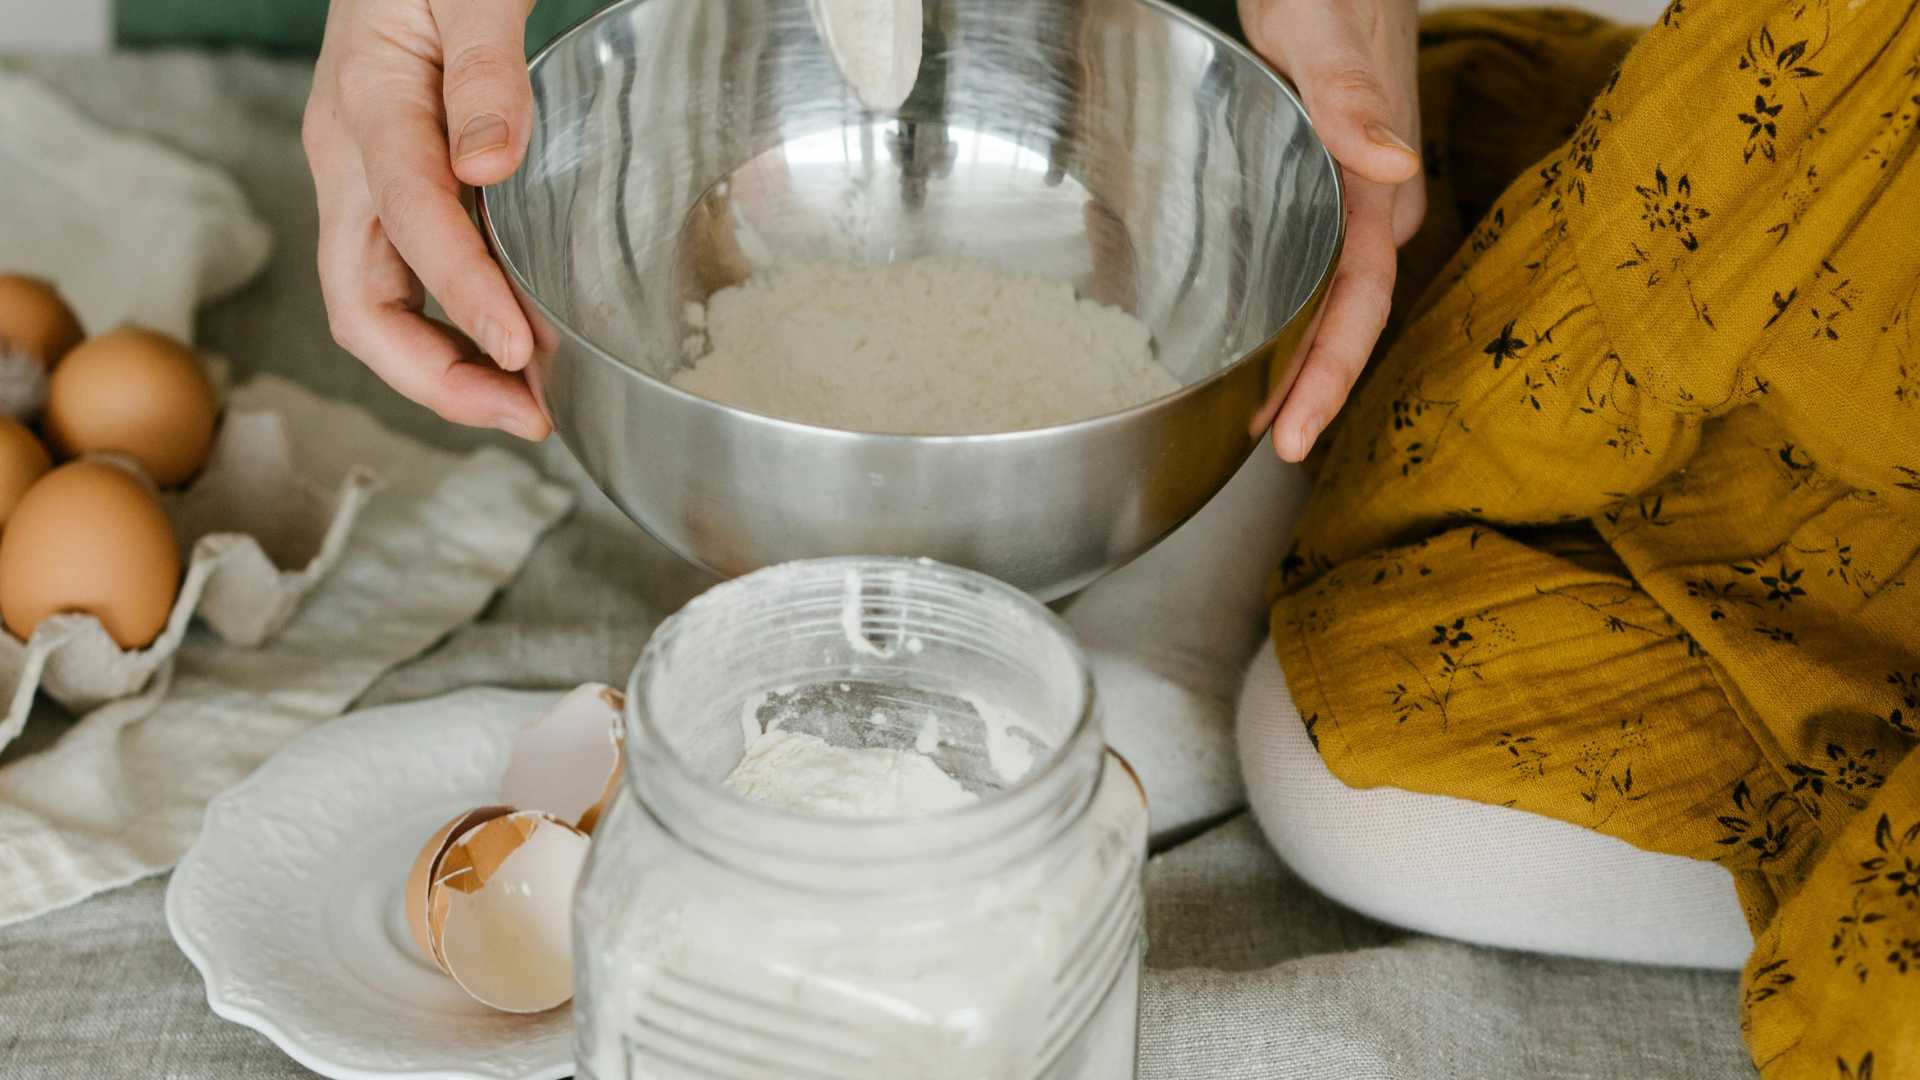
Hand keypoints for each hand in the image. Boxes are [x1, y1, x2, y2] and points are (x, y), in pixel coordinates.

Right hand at [303, 0, 550, 439]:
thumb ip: (481, 68)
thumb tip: (486, 162)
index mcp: (366, 108)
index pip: (408, 222)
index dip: (462, 296)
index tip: (521, 352)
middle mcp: (351, 158)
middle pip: (361, 301)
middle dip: (436, 377)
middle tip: (526, 415)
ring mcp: (365, 179)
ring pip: (379, 304)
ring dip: (448, 368)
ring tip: (531, 403)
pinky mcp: (394, 188)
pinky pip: (410, 279)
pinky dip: (458, 328)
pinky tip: (519, 349)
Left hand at [1240, 0, 1423, 461]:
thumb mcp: (1327, 31)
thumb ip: (1354, 101)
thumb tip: (1394, 168)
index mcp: (1378, 188)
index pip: (1361, 302)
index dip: (1330, 376)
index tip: (1295, 432)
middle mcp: (1370, 206)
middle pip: (1341, 317)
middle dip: (1308, 387)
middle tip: (1269, 447)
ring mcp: (1346, 198)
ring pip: (1319, 296)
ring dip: (1288, 355)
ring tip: (1250, 412)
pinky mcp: (1317, 184)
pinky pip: (1297, 259)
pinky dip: (1265, 300)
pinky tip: (1222, 326)